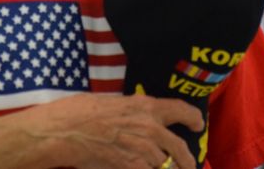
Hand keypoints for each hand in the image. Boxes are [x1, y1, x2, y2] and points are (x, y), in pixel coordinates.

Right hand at [22, 93, 202, 168]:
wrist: (66, 131)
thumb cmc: (82, 111)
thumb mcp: (113, 102)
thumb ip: (133, 112)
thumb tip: (141, 119)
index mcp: (146, 106)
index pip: (181, 110)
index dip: (194, 118)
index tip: (198, 124)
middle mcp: (150, 128)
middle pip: (180, 148)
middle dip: (187, 160)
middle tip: (190, 165)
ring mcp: (142, 150)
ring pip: (165, 165)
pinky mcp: (131, 167)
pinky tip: (140, 168)